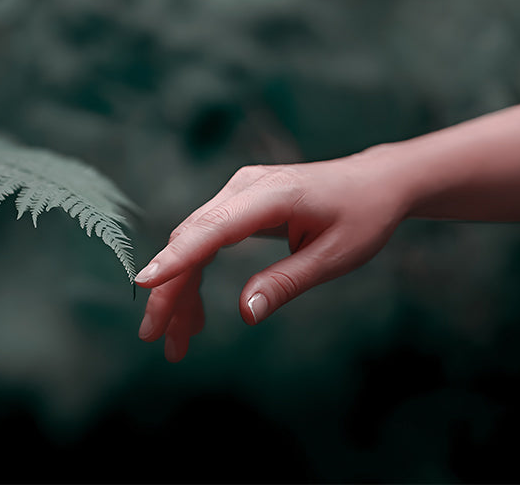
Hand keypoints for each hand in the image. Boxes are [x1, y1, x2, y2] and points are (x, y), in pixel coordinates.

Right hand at [135, 153, 406, 361]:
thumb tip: (245, 314)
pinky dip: (195, 274)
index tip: (144, 284)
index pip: (213, 227)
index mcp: (273, 195)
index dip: (176, 257)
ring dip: (179, 289)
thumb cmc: (362, 216)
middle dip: (169, 290)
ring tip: (177, 338)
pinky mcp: (239, 203)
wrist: (374, 181)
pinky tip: (195, 311)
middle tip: (157, 338)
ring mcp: (239, 192)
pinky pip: (205, 239)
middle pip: (191, 238)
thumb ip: (286, 282)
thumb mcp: (334, 257)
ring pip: (192, 242)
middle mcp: (246, 187)